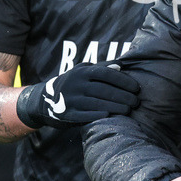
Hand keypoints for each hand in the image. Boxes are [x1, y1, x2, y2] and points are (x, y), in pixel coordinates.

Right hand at [16, 64, 139, 128]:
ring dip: (115, 107)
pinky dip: (97, 115)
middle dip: (123, 96)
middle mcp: (76, 84)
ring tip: (129, 110)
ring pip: (97, 103)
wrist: (44, 100)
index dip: (123, 80)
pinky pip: (84, 115)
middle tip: (136, 102)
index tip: (137, 88)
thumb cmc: (73, 83)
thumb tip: (121, 65)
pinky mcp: (66, 113)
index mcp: (82, 71)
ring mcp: (70, 99)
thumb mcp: (83, 71)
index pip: (106, 74)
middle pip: (104, 90)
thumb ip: (102, 67)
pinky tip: (110, 116)